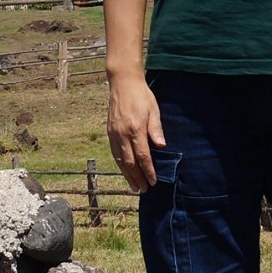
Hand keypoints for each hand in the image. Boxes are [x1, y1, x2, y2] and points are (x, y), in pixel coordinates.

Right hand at [107, 74, 164, 192]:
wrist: (122, 82)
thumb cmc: (141, 95)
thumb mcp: (154, 110)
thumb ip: (156, 129)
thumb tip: (161, 146)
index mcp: (135, 129)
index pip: (143, 156)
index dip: (148, 170)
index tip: (153, 181)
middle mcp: (122, 134)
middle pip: (130, 162)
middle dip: (137, 178)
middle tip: (143, 190)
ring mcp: (114, 133)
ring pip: (120, 160)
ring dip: (127, 175)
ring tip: (133, 186)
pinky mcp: (109, 132)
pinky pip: (114, 152)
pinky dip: (120, 164)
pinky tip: (124, 170)